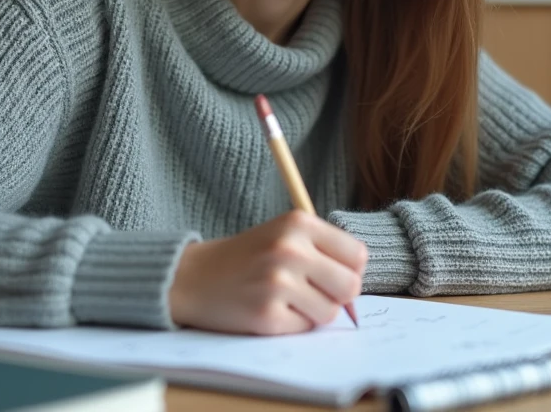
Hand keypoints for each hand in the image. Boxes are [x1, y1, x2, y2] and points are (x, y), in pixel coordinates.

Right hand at [168, 210, 367, 334]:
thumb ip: (323, 251)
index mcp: (299, 223)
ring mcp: (278, 283)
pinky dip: (293, 323)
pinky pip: (305, 328)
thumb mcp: (284, 234)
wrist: (192, 277)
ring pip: (330, 312)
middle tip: (312, 290)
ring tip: (286, 298)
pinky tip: (270, 308)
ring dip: (314, 311)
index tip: (331, 273)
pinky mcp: (267, 315)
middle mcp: (290, 250)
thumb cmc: (246, 257)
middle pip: (351, 286)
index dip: (349, 269)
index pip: (358, 255)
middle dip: (337, 295)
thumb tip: (359, 286)